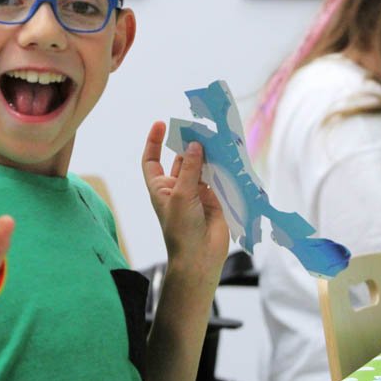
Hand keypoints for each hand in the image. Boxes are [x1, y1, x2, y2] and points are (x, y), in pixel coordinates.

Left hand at [141, 121, 227, 286]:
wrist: (199, 257)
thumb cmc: (181, 229)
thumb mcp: (181, 195)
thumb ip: (190, 169)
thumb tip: (196, 145)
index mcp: (161, 187)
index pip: (152, 160)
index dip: (154, 142)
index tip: (161, 124)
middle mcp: (178, 187)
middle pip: (182, 159)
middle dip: (189, 144)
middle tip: (200, 128)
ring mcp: (196, 193)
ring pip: (201, 167)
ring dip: (207, 154)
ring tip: (215, 137)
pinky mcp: (214, 198)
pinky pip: (217, 177)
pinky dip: (221, 166)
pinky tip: (227, 154)